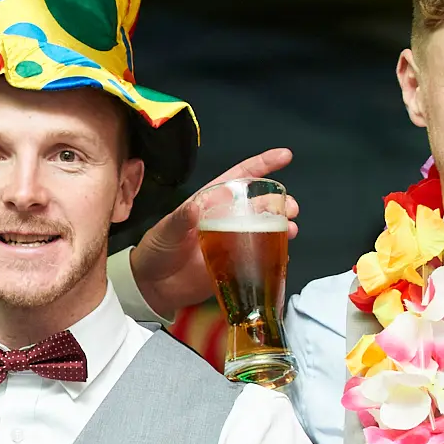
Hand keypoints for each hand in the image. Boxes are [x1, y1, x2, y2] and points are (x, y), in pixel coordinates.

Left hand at [132, 149, 299, 319]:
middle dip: (278, 201)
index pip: (239, 177)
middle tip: (290, 207)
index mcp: (210, 201)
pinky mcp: (235, 264)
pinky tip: (283, 252)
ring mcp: (233, 241)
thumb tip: (195, 207)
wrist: (153, 286)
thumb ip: (180, 220)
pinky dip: (275, 253)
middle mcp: (226, 218)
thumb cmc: (157, 250)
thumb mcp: (165, 231)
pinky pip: (260, 256)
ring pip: (264, 228)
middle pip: (259, 203)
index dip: (261, 166)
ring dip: (281, 226)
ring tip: (290, 228)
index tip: (285, 157)